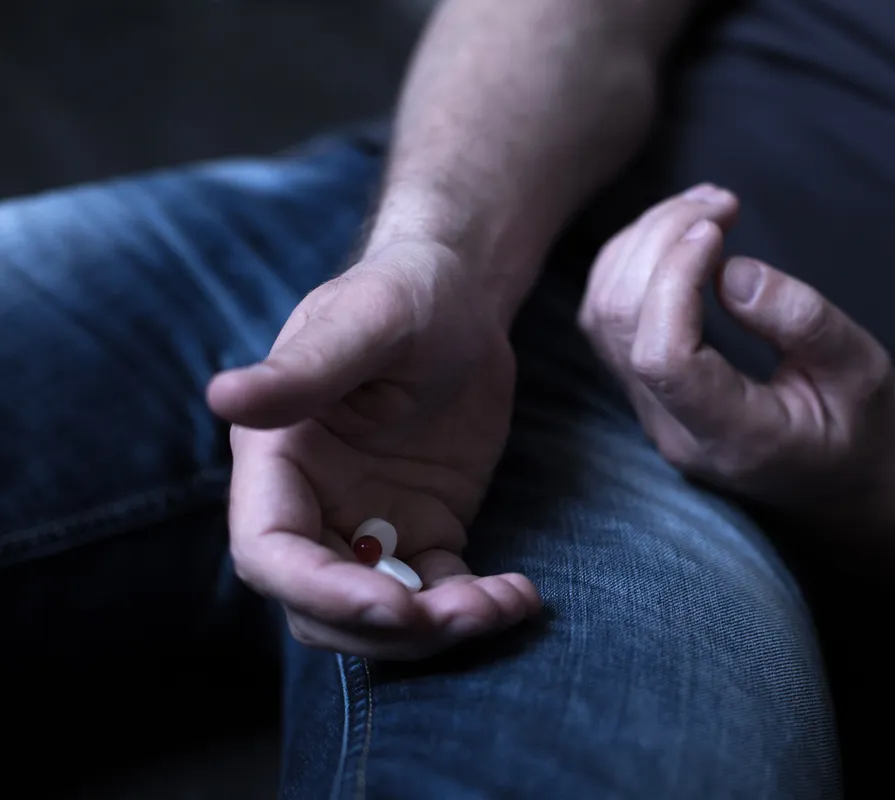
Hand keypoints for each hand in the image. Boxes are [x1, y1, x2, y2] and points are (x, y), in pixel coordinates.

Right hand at [207, 238, 539, 659]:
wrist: (460, 301)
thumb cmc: (403, 294)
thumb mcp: (365, 322)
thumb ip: (304, 370)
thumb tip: (223, 397)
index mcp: (277, 460)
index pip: (272, 554)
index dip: (322, 594)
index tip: (394, 606)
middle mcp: (313, 505)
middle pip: (326, 607)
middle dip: (393, 628)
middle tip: (469, 613)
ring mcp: (370, 525)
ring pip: (385, 615)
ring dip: (441, 630)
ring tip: (507, 605)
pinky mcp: (424, 532)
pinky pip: (440, 593)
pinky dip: (476, 610)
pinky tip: (520, 599)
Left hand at [579, 184, 894, 510]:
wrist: (836, 482)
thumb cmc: (859, 430)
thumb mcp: (864, 373)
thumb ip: (805, 324)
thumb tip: (731, 270)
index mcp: (733, 437)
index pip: (663, 359)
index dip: (674, 279)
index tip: (719, 230)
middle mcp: (673, 428)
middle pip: (622, 324)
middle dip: (659, 242)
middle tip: (721, 202)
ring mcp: (649, 410)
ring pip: (604, 314)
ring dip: (643, 243)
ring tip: (705, 206)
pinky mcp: (642, 388)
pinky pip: (609, 317)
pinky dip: (634, 261)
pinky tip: (681, 234)